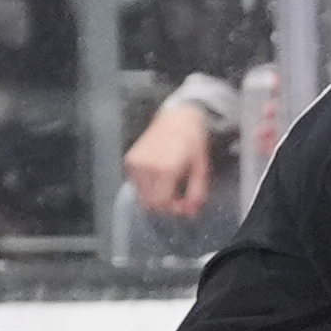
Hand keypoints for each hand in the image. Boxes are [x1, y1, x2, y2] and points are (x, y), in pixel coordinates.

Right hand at [125, 98, 218, 215]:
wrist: (177, 118)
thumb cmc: (192, 142)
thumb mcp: (201, 169)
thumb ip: (196, 193)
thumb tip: (190, 213)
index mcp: (165, 169)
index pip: (161, 203)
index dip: (172, 209)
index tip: (183, 205)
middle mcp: (146, 166)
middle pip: (148, 203)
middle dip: (163, 206)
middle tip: (177, 199)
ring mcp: (135, 163)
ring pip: (140, 196)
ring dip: (154, 198)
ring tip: (169, 188)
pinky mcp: (129, 160)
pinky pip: (135, 185)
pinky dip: (146, 188)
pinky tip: (159, 179)